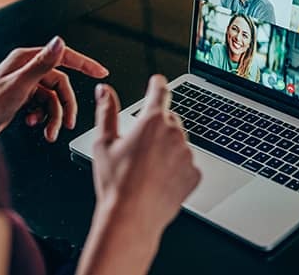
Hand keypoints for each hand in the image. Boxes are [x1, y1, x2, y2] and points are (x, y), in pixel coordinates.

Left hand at [0, 36, 107, 141]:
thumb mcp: (20, 84)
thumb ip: (42, 64)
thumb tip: (59, 42)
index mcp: (26, 59)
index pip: (63, 57)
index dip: (84, 64)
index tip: (100, 72)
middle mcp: (26, 69)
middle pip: (60, 85)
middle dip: (65, 106)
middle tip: (68, 123)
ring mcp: (24, 84)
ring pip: (52, 99)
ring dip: (53, 117)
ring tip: (48, 132)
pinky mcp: (22, 98)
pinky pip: (43, 107)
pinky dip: (41, 118)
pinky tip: (32, 124)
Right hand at [76, 75, 200, 274]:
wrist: (131, 217)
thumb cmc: (116, 182)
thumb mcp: (104, 143)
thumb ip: (106, 112)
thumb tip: (105, 91)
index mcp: (152, 121)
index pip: (159, 92)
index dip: (157, 84)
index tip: (157, 81)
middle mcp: (174, 134)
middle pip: (168, 120)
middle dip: (157, 127)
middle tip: (139, 148)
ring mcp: (187, 154)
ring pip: (178, 143)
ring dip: (166, 149)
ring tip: (146, 170)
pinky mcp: (194, 174)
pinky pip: (186, 164)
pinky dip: (176, 168)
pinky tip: (159, 180)